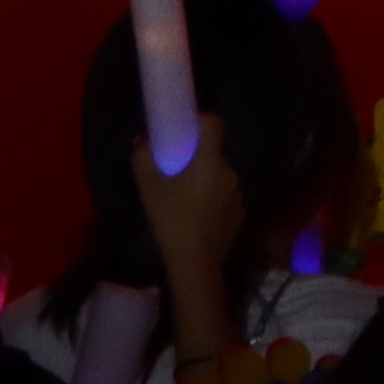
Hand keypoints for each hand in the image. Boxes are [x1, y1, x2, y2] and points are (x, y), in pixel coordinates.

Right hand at [137, 124, 245, 310]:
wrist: (195, 263)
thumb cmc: (171, 222)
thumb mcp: (150, 190)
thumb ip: (144, 159)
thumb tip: (144, 141)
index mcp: (211, 161)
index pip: (214, 124)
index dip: (199, 120)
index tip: (181, 129)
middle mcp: (230, 172)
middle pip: (213, 152)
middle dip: (194, 155)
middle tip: (172, 169)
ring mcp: (238, 193)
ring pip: (217, 175)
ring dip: (202, 178)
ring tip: (179, 197)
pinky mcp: (239, 212)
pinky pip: (223, 195)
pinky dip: (209, 197)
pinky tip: (193, 215)